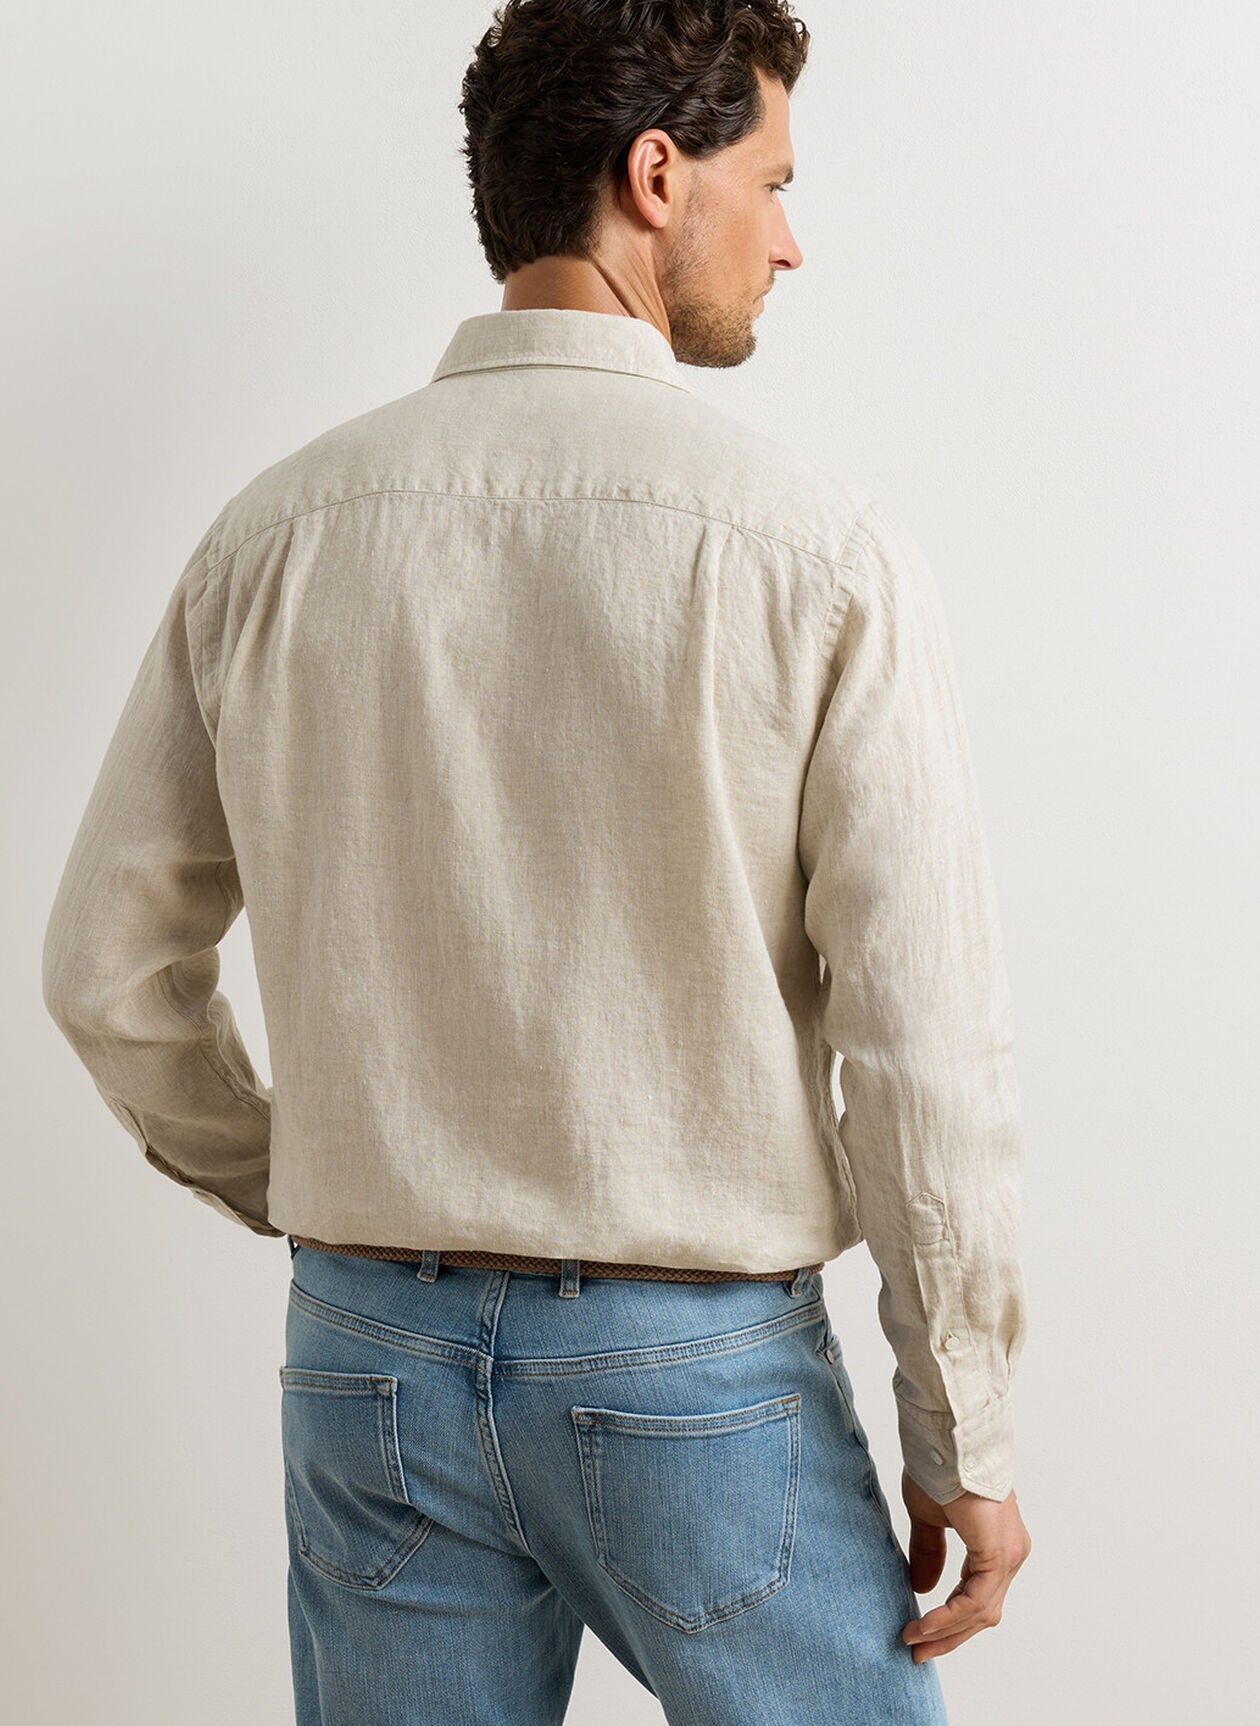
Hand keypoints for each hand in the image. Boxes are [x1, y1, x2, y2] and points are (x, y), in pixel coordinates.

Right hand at [898, 1470, 1030, 1660]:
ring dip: (946, 1630)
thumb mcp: (929, 1518)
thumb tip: (924, 1589)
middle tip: (918, 1650)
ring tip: (913, 1640)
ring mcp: (1010, 1554)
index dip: (950, 1618)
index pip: (978, 1595)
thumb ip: (930, 1553)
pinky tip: (925, 1625)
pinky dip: (950, 1617)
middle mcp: (1011, 1552)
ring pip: (981, 1610)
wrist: (946, 1440)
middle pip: (983, 1611)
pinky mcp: (1000, 1554)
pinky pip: (976, 1600)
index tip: (920, 1632)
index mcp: (997, 1543)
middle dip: (949, 1635)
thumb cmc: (938, 1468)